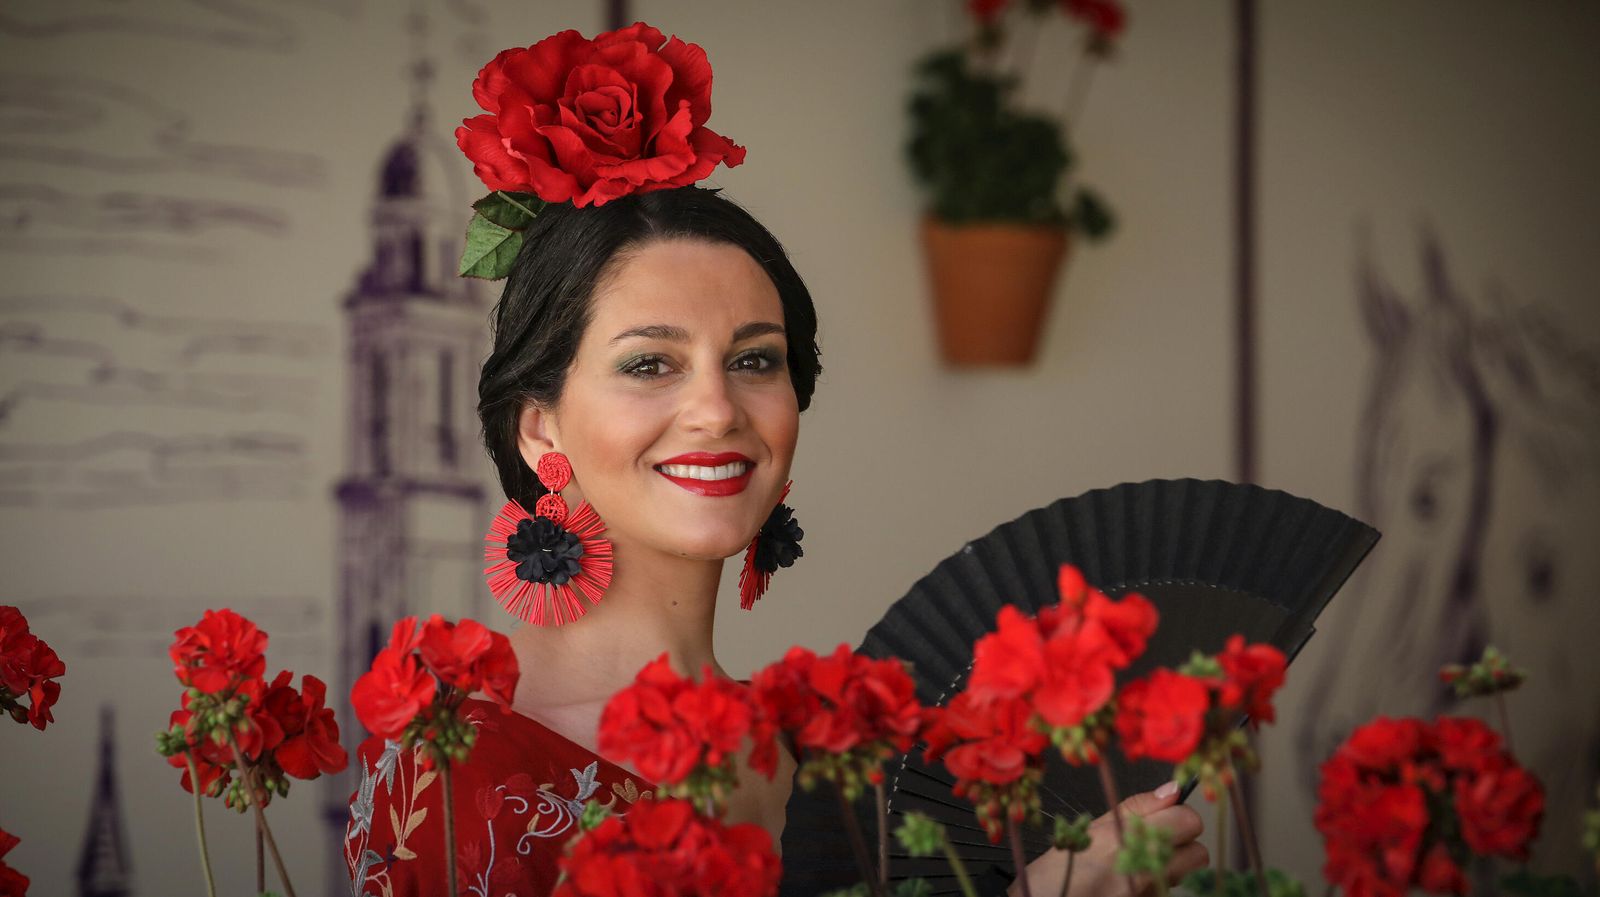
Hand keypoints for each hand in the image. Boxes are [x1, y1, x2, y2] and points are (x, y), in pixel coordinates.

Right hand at [1006, 782, 1206, 896]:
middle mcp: (1143, 871)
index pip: (1188, 820)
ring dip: (1170, 866)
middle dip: (1182, 844)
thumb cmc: (1056, 872)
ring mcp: (1150, 895)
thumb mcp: (1090, 828)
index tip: (1165, 816)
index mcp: (1127, 839)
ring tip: (1137, 862)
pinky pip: (1166, 892)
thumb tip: (1173, 791)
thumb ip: (1136, 808)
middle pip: (1199, 852)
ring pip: (1185, 876)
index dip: (1179, 815)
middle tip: (1155, 840)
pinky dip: (1155, 884)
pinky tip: (1130, 882)